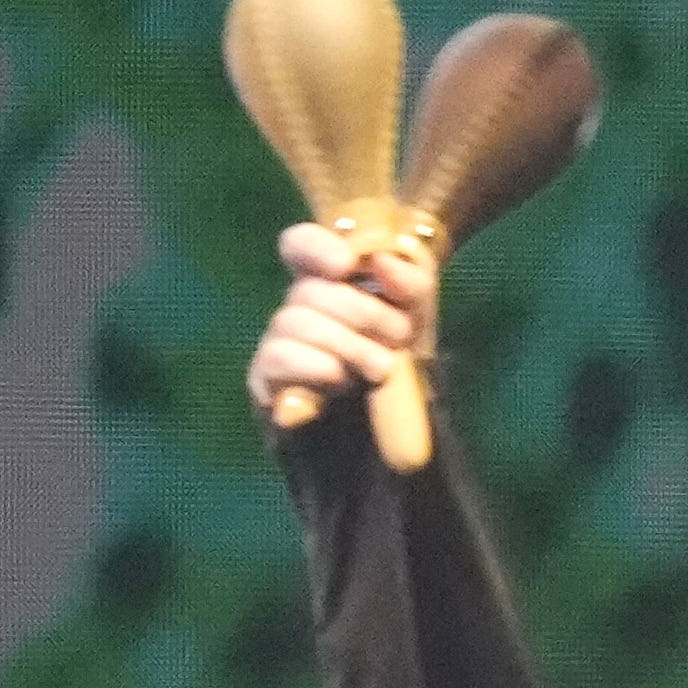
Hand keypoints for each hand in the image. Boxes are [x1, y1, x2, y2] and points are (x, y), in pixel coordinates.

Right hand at [243, 219, 437, 424]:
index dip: (316, 247)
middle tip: (397, 337)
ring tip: (380, 370)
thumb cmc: (408, 372)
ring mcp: (278, 347)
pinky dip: (318, 366)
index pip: (298, 246)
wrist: (401, 442)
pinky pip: (277, 357)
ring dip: (348, 345)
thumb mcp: (421, 322)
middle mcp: (297, 312)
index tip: (348, 265)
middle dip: (362, 312)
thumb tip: (382, 261)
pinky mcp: (266, 384)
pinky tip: (342, 382)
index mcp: (328, 288)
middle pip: (307, 290)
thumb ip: (412, 283)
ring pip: (293, 321)